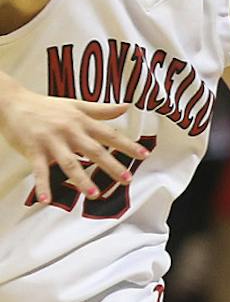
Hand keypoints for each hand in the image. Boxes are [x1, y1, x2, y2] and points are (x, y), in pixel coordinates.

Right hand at [2, 94, 147, 205]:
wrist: (12, 101)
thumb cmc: (46, 106)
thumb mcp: (76, 105)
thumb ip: (101, 110)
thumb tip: (126, 107)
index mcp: (81, 122)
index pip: (109, 134)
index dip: (127, 145)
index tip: (144, 155)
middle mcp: (69, 131)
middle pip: (94, 150)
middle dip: (111, 165)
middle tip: (126, 179)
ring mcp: (51, 141)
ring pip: (69, 162)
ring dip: (82, 180)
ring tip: (94, 195)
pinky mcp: (33, 150)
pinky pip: (39, 170)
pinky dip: (42, 185)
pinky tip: (46, 200)